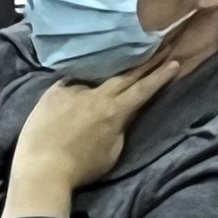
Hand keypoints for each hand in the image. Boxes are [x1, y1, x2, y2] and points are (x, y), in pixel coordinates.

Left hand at [7, 48, 194, 214]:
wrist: (43, 168)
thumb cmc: (81, 168)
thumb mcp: (112, 153)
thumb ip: (121, 129)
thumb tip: (124, 114)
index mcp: (114, 112)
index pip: (142, 90)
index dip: (160, 76)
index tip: (174, 63)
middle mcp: (96, 95)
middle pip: (125, 76)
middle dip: (144, 64)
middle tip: (159, 48)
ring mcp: (73, 90)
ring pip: (97, 76)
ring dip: (112, 71)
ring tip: (123, 60)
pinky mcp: (54, 91)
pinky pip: (73, 81)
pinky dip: (82, 82)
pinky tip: (84, 80)